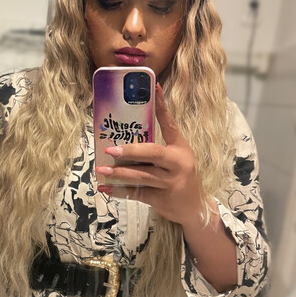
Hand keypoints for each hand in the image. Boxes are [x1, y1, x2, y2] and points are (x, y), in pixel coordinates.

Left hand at [95, 83, 203, 225]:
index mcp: (181, 150)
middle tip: (111, 150)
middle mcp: (177, 164)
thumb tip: (134, 128)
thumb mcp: (178, 157)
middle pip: (153, 153)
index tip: (154, 88)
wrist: (194, 208)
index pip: (171, 124)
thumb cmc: (182, 177)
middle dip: (130, 151)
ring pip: (141, 176)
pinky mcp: (160, 199)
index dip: (162, 106)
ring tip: (101, 170)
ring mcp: (169, 183)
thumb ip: (160, 145)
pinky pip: (136, 194)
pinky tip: (105, 188)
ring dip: (119, 173)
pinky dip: (119, 191)